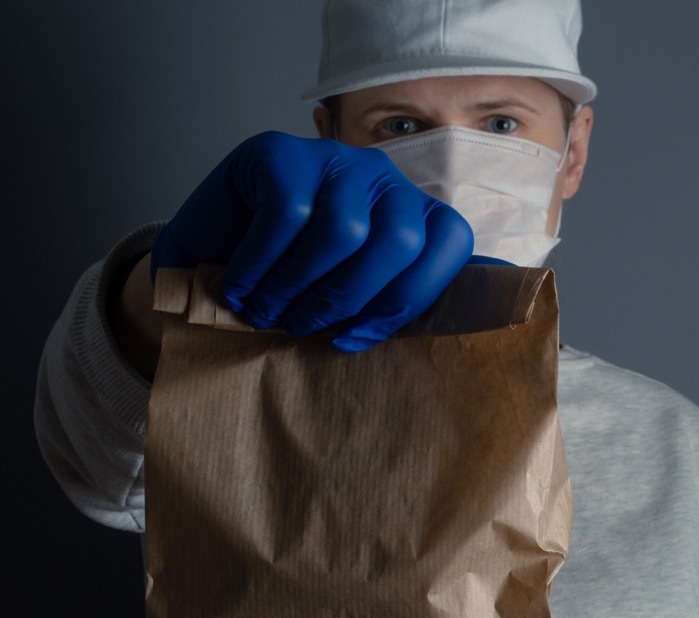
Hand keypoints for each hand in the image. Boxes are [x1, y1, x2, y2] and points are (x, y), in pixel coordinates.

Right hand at [150, 131, 473, 351]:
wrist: (200, 253)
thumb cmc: (281, 283)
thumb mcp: (339, 299)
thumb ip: (378, 307)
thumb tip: (381, 334)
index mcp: (412, 212)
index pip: (450, 241)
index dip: (409, 298)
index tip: (355, 338)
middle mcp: (383, 177)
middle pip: (399, 241)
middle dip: (348, 299)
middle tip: (302, 328)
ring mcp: (335, 158)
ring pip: (344, 231)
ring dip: (299, 286)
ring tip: (266, 313)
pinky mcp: (283, 151)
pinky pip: (287, 214)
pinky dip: (261, 263)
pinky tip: (239, 286)